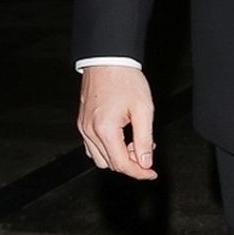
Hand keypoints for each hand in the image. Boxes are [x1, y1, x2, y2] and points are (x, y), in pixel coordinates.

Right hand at [77, 64, 157, 180]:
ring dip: (118, 156)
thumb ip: (144, 139)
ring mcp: (83, 127)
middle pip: (110, 164)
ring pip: (99, 158)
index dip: (139, 172)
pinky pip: (92, 147)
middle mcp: (90, 131)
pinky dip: (108, 148)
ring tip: (135, 141)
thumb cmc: (125, 80)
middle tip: (147, 149)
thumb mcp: (143, 110)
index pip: (121, 164)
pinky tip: (122, 137)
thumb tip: (146, 162)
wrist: (108, 61)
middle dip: (131, 163)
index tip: (151, 173)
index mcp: (105, 129)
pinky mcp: (82, 123)